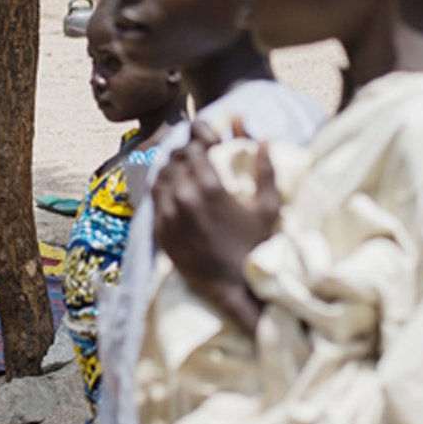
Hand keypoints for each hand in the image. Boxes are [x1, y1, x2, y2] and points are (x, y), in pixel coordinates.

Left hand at [152, 120, 281, 332]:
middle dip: (185, 152)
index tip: (205, 138)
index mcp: (209, 186)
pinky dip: (163, 191)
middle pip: (175, 160)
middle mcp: (184, 197)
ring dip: (171, 169)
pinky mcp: (160, 232)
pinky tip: (173, 191)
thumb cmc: (255, 245)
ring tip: (183, 169)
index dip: (199, 138)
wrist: (234, 285)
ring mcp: (168, 215)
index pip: (194, 148)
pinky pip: (155, 201)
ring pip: (161, 178)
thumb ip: (266, 171)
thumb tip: (263, 140)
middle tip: (194, 152)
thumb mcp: (267, 208)